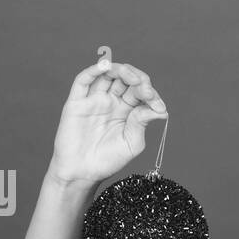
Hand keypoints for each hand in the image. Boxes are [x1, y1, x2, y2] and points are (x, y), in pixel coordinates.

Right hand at [47, 59, 167, 185]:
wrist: (82, 173)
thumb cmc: (108, 160)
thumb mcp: (132, 143)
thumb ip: (142, 123)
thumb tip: (161, 109)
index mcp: (127, 111)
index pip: (141, 92)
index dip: (152, 94)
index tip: (159, 107)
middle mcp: (112, 101)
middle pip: (126, 79)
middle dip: (139, 81)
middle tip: (146, 92)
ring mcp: (94, 100)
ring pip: (108, 74)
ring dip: (122, 70)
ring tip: (133, 79)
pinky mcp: (77, 102)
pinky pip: (84, 80)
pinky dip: (95, 69)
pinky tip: (106, 66)